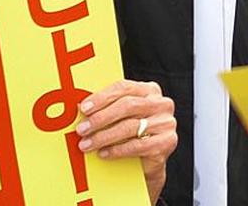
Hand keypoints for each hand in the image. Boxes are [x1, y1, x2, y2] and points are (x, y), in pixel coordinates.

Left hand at [76, 80, 177, 203]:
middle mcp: (162, 103)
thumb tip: (80, 108)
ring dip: (104, 136)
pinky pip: (138, 145)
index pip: (124, 87)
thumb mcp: (122, 116)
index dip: (102, 97)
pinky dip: (117, 150)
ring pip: (130, 127)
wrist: (149, 160)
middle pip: (128, 105)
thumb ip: (109, 107)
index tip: (84, 108)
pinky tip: (103, 153)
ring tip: (87, 144)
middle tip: (82, 129)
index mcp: (150, 90)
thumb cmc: (131, 133)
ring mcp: (167, 122)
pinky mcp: (167, 142)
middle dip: (101, 118)